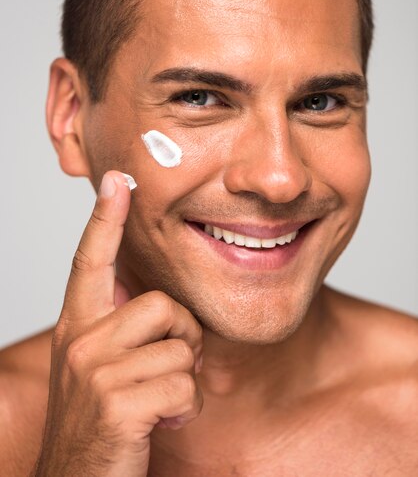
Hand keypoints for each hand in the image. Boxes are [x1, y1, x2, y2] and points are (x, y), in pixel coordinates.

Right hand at [33, 171, 202, 476]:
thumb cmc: (99, 423)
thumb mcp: (102, 368)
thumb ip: (124, 332)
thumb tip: (165, 308)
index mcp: (78, 325)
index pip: (90, 260)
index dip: (106, 218)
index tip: (118, 180)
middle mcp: (81, 339)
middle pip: (164, 306)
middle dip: (182, 340)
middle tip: (168, 370)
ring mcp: (96, 370)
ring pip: (180, 348)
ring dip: (183, 381)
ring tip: (159, 403)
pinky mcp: (116, 402)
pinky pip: (184, 386)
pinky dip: (185, 409)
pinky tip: (161, 424)